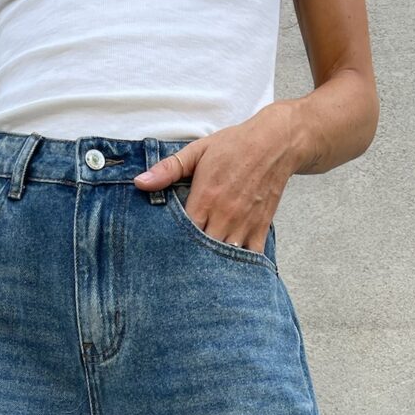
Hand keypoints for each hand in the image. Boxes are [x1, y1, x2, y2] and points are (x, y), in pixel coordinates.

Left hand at [133, 101, 313, 253]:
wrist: (276, 142)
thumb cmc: (234, 145)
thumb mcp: (197, 151)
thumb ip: (168, 169)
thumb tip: (139, 182)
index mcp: (205, 198)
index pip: (182, 234)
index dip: (172, 244)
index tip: (164, 249)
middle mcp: (224, 215)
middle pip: (202, 251)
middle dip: (191, 259)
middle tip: (179, 267)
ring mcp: (244, 224)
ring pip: (225, 258)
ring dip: (213, 265)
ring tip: (201, 272)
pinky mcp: (261, 228)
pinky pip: (251, 257)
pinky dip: (241, 266)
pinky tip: (229, 271)